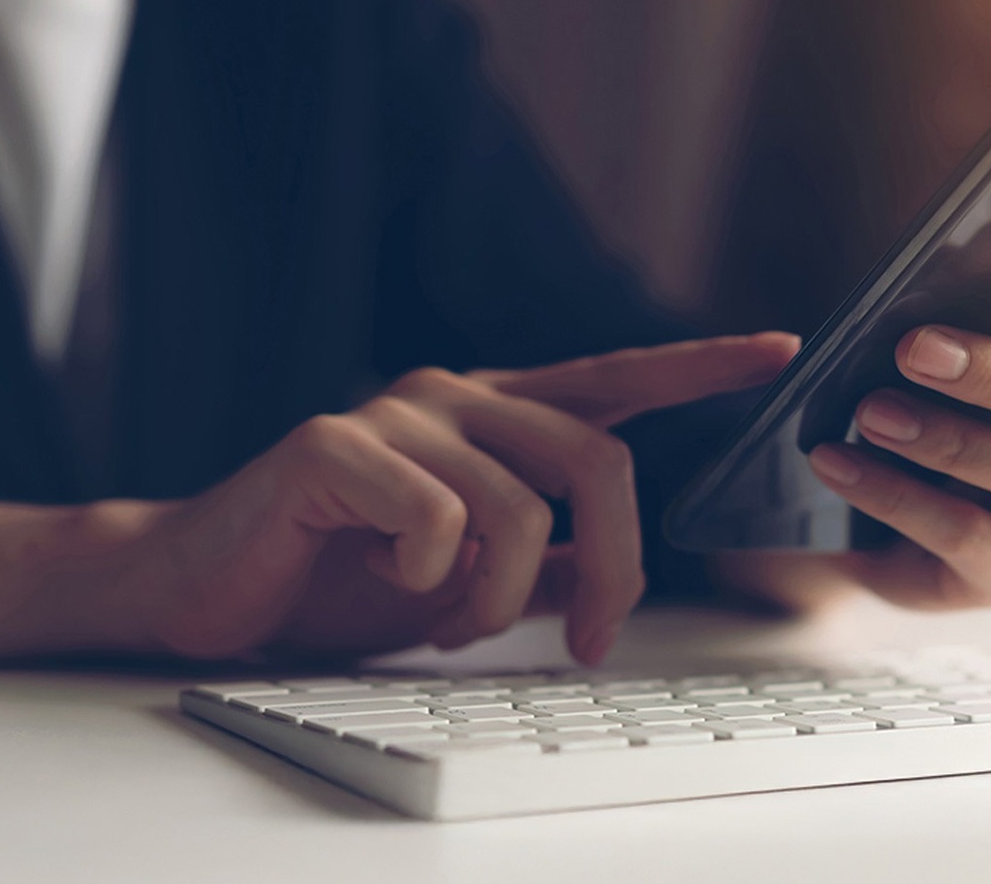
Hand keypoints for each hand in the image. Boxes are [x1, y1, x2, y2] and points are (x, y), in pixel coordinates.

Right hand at [83, 334, 798, 663]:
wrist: (210, 589)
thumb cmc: (335, 577)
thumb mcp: (461, 581)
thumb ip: (536, 562)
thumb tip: (602, 572)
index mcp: (492, 418)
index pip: (613, 379)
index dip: (699, 364)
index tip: (779, 350)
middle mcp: (454, 395)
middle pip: (596, 458)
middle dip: (615, 563)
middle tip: (587, 640)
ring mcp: (395, 411)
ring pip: (518, 503)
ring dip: (499, 594)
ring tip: (451, 619)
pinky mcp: (335, 443)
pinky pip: (435, 515)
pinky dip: (428, 577)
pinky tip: (385, 577)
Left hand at [765, 245, 990, 610]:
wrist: (868, 508)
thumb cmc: (927, 394)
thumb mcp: (942, 328)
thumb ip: (965, 283)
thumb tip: (983, 238)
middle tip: (915, 347)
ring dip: (952, 438)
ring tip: (871, 411)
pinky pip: (970, 537)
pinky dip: (896, 493)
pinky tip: (838, 461)